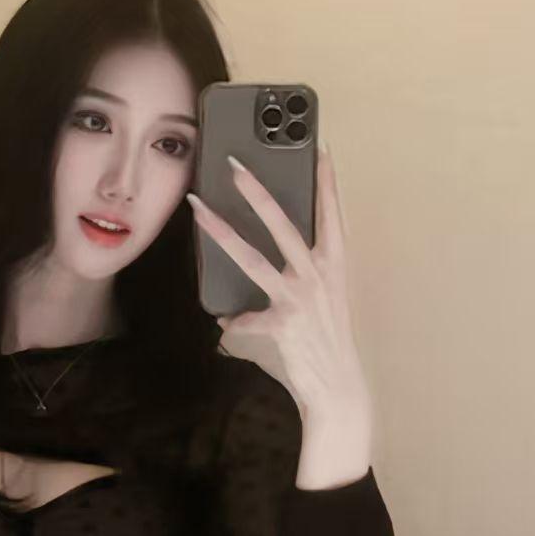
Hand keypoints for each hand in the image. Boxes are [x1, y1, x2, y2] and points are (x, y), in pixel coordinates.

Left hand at [187, 142, 371, 426]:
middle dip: (257, 191)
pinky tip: (229, 328)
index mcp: (333, 264)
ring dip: (221, 231)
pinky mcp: (280, 322)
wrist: (336, 387)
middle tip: (235, 164)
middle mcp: (318, 275)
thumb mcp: (321, 302)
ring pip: (252, 257)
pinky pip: (243, 319)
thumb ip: (292, 282)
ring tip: (198, 208)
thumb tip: (250, 278)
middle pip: (283, 223)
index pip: (331, 213)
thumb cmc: (325, 342)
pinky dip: (234, 324)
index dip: (327, 180)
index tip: (320, 147)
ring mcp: (298, 297)